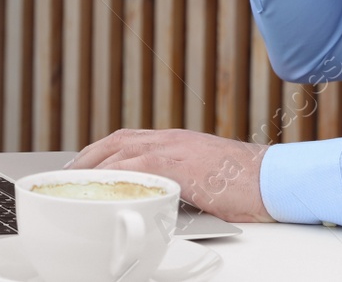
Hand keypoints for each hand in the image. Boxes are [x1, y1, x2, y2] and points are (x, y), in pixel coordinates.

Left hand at [66, 128, 273, 223]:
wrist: (274, 179)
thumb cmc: (248, 185)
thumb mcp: (207, 180)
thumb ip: (182, 183)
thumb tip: (164, 203)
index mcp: (179, 141)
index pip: (130, 139)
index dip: (103, 150)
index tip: (85, 164)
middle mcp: (174, 140)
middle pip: (118, 140)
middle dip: (88, 156)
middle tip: (67, 174)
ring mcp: (177, 150)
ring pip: (122, 150)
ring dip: (94, 165)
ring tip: (73, 181)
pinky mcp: (181, 166)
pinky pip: (138, 166)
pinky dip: (115, 174)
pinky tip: (101, 186)